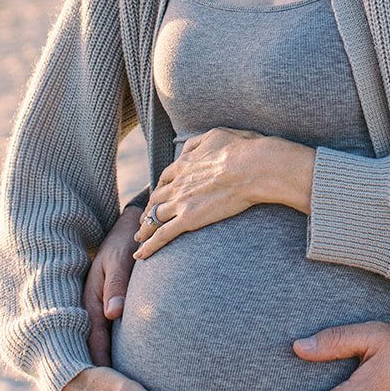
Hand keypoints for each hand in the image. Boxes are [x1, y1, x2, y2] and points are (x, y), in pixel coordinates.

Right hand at [85, 204, 139, 365]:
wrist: (130, 229)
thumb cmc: (125, 244)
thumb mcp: (120, 261)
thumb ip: (118, 285)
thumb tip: (114, 313)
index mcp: (91, 300)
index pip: (92, 339)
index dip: (96, 364)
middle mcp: (94, 310)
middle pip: (94, 349)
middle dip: (98, 376)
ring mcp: (101, 312)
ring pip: (102, 346)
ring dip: (107, 369)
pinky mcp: (111, 311)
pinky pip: (111, 338)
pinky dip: (116, 355)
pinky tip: (128, 376)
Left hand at [134, 128, 314, 258]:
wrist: (250, 167)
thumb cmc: (241, 149)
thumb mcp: (215, 135)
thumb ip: (197, 142)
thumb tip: (185, 148)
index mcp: (184, 163)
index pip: (165, 178)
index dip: (160, 188)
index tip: (158, 195)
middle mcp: (177, 183)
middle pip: (156, 198)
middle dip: (149, 209)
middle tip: (144, 218)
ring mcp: (180, 202)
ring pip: (154, 217)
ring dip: (145, 228)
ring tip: (139, 237)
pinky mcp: (188, 219)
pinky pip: (162, 235)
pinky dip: (149, 246)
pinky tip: (141, 255)